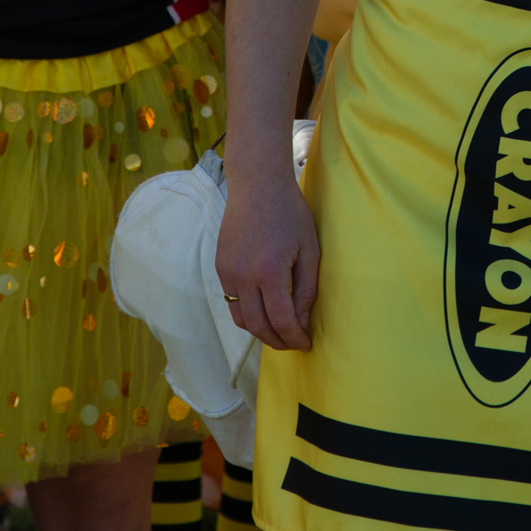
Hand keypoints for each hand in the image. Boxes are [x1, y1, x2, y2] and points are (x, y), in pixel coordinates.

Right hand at [217, 160, 320, 350]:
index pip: (281, 320)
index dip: (294, 338)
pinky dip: (247, 313)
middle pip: (257, 326)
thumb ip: (306, 288)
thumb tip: (301, 320)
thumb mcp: (310, 250)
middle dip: (277, 341)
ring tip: (278, 332)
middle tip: (292, 344)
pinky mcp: (220, 266)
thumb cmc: (290, 213)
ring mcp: (227, 271)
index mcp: (269, 272)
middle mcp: (243, 275)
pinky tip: (263, 310)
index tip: (305, 344)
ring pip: (240, 318)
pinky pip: (231, 301)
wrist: (258, 185)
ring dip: (259, 331)